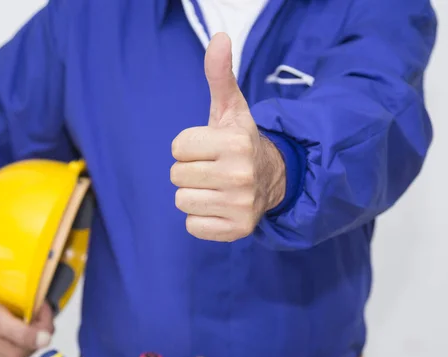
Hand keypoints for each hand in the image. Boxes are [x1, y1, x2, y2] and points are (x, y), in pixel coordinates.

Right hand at [0, 300, 54, 356]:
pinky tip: (15, 313)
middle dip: (39, 316)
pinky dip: (24, 321)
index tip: (37, 300)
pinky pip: (24, 332)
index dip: (45, 314)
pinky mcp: (6, 346)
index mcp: (17, 354)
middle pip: (42, 334)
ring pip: (34, 332)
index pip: (47, 333)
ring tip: (21, 306)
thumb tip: (46, 340)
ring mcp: (12, 352)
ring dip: (32, 318)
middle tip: (29, 301)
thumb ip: (23, 334)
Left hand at [170, 32, 285, 241]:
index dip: (188, 147)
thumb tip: (219, 36)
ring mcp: (240, 205)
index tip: (209, 148)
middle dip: (189, 170)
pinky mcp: (237, 229)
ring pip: (182, 201)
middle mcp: (240, 175)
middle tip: (212, 168)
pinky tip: (218, 206)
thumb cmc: (240, 142)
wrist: (271, 178)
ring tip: (215, 187)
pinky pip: (192, 226)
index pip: (178, 148)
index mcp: (235, 143)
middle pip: (176, 176)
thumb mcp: (231, 108)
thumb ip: (220, 75)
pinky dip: (200, 218)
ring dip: (193, 194)